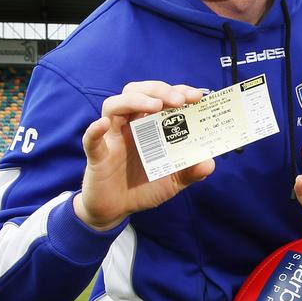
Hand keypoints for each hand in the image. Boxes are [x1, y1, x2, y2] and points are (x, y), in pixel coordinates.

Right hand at [73, 81, 214, 230]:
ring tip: (155, 106)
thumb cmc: (144, 187)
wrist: (117, 210)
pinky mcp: (97, 155)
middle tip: (179, 100)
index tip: (197, 96)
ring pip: (114, 106)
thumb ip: (191, 171)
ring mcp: (112, 137)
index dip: (178, 91)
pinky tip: (103, 125)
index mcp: (149, 125)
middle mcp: (130, 125)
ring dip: (135, 101)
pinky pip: (91, 139)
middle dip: (159, 90)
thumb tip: (209, 163)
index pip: (161, 97)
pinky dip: (95, 130)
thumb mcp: (173, 180)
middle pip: (137, 92)